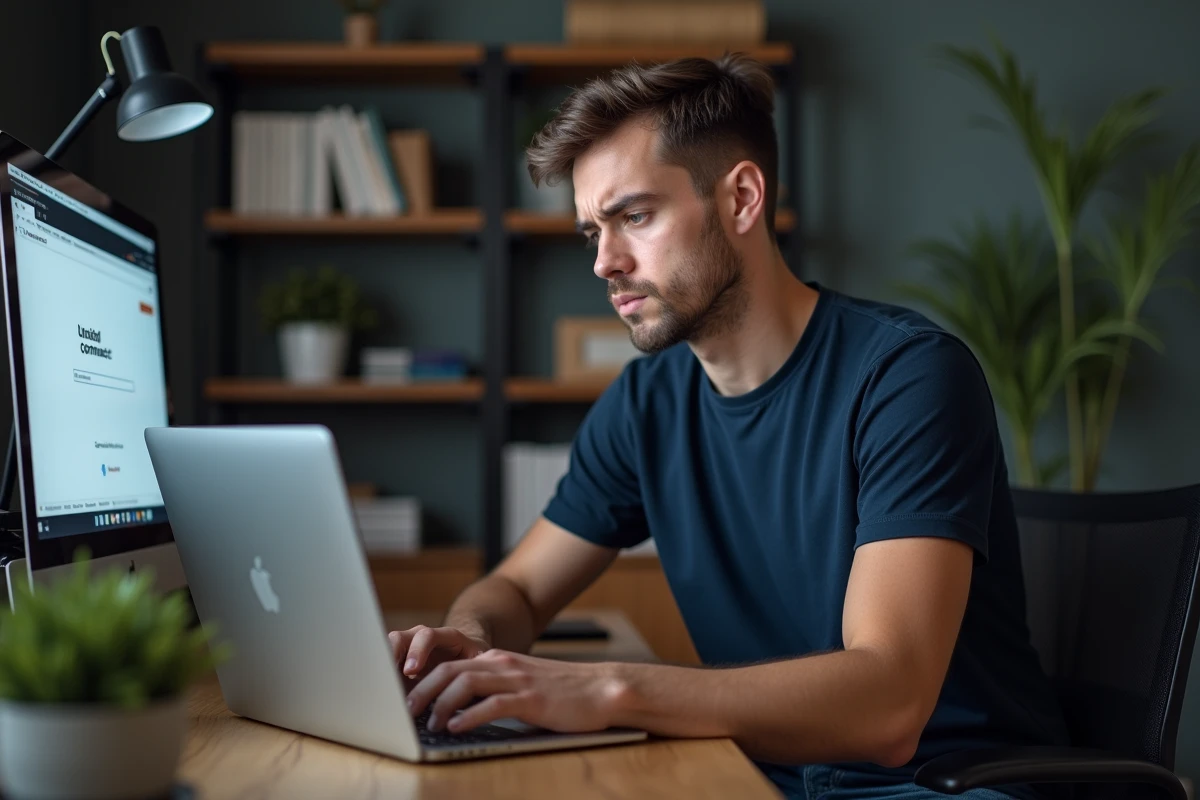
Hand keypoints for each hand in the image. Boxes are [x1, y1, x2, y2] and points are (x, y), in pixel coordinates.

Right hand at [387, 625, 489, 686]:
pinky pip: (383, 661)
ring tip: (378, 687)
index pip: (427, 636)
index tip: (411, 671)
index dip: (418, 652)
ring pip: (387, 648)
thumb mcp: (474, 667)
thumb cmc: (471, 662)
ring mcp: (407, 646)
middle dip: (392, 657)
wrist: (465, 654)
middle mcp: (421, 637)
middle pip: (400, 639)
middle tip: (387, 679)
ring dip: (381, 667)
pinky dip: (380, 675)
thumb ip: (466, 677)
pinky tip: (378, 691)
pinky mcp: (397, 659)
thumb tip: (462, 697)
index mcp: (445, 636)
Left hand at [406, 649, 626, 733]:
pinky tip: (457, 728)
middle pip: (450, 669)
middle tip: (406, 711)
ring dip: (441, 704)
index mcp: (498, 660)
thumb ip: (494, 690)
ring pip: (466, 683)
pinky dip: (469, 716)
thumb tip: (460, 710)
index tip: (407, 698)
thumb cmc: (563, 693)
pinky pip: (492, 704)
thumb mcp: (522, 684)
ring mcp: (517, 679)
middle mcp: (503, 664)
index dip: (424, 679)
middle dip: (423, 690)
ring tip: (430, 723)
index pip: (450, 663)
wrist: (602, 689)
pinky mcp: (531, 699)